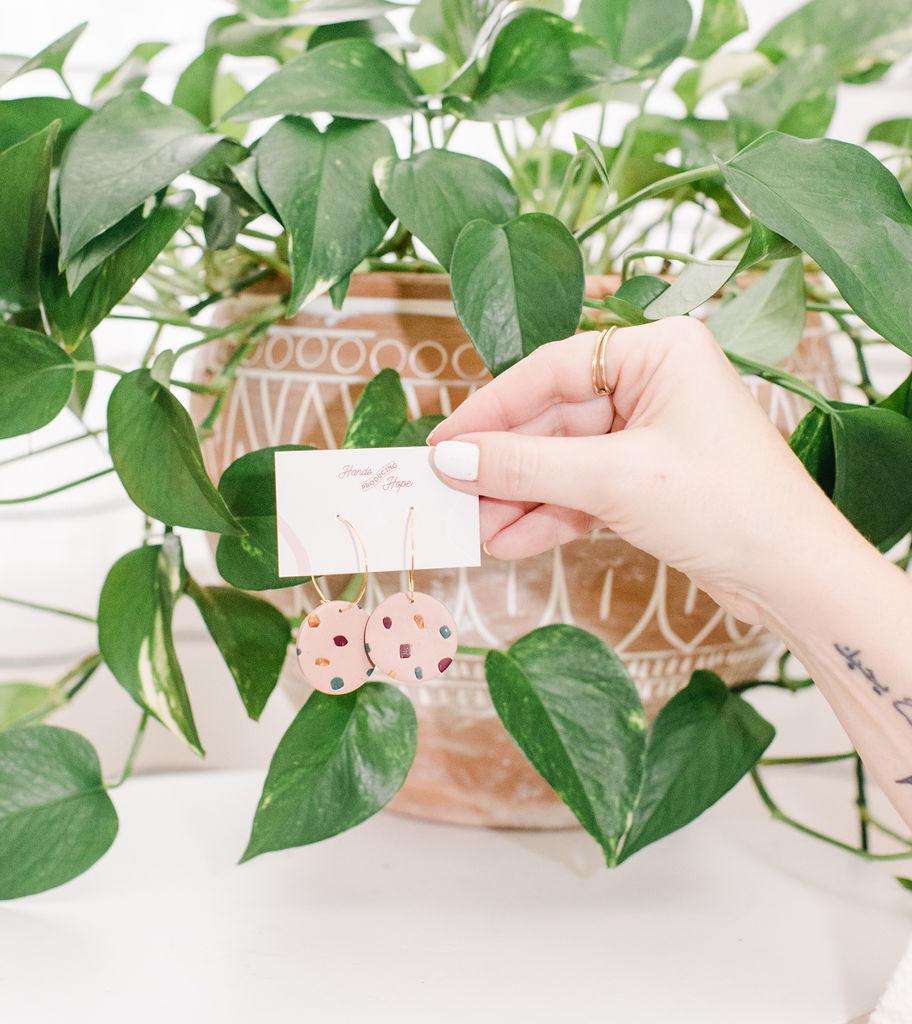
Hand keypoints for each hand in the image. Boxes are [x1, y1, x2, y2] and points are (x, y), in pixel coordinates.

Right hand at [429, 317, 865, 625]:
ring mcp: (649, 433)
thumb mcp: (612, 479)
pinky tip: (510, 541)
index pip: (550, 371)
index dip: (490, 410)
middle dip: (503, 467)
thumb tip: (452, 459)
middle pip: (552, 420)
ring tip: (474, 530)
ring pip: (562, 460)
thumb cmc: (724, 504)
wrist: (793, 578)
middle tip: (449, 495)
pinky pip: (582, 489)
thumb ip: (525, 466)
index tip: (443, 444)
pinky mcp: (648, 479)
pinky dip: (548, 516)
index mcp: (656, 352)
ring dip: (519, 498)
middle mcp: (652, 383)